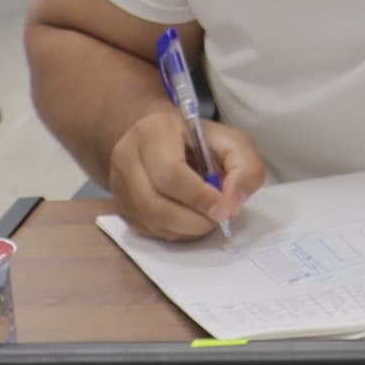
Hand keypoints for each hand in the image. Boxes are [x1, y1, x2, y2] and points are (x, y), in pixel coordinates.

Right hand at [107, 105, 266, 238]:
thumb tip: (233, 204)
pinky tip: (190, 220)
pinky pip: (147, 230)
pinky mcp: (120, 207)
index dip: (199, 197)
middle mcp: (126, 158)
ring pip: (150, 221)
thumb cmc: (200, 141)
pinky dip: (175, 232)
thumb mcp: (233, 143)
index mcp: (152, 132)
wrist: (164, 141)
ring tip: (208, 218)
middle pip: (154, 203)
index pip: (170, 173)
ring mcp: (118, 185)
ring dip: (186, 229)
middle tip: (219, 218)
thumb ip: (245, 168)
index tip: (224, 209)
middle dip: (194, 219)